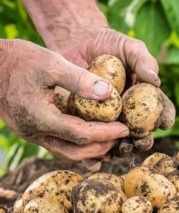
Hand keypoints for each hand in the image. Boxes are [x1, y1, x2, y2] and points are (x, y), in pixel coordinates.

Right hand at [0, 39, 128, 159]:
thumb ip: (79, 80)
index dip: (107, 133)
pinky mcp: (32, 130)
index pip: (82, 134)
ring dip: (91, 150)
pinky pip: (59, 144)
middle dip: (102, 146)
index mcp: (41, 118)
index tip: (125, 129)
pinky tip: (91, 138)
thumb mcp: (51, 63)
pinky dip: (78, 145)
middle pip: (76, 151)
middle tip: (121, 136)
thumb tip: (109, 94)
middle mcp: (35, 132)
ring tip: (110, 141)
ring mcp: (32, 134)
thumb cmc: (19, 60)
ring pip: (66, 152)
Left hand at [57, 27, 175, 149]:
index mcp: (143, 97)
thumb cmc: (109, 44)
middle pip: (140, 132)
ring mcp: (107, 119)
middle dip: (143, 140)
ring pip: (118, 142)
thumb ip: (143, 61)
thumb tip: (156, 81)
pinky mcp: (86, 122)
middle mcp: (128, 111)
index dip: (165, 118)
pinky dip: (95, 154)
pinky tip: (94, 158)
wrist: (77, 43)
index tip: (164, 122)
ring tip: (119, 148)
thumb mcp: (129, 47)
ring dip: (121, 149)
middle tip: (139, 140)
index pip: (160, 110)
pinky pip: (91, 141)